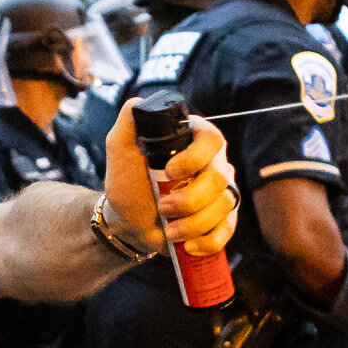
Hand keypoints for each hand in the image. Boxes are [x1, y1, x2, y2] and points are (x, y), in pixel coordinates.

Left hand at [101, 99, 240, 258]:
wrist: (129, 222)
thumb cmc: (127, 183)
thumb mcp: (120, 149)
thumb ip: (129, 122)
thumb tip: (139, 102)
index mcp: (194, 140)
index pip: (212, 140)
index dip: (195, 158)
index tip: (169, 172)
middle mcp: (214, 163)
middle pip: (220, 178)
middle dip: (189, 199)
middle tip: (163, 208)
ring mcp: (221, 192)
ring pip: (224, 205)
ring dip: (193, 223)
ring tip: (169, 230)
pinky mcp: (223, 219)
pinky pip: (228, 229)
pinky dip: (207, 240)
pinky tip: (188, 245)